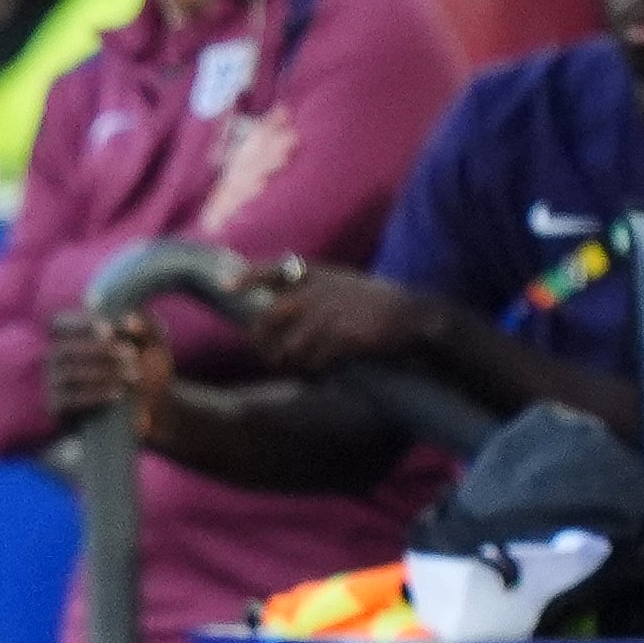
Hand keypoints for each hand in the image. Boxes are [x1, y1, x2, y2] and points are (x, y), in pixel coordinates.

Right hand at [43, 308, 171, 433]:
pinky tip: (119, 394)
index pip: (59, 324)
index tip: (110, 331)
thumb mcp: (152, 343)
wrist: (151, 409)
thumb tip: (128, 320)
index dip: (80, 325)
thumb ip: (145, 326)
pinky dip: (95, 395)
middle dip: (100, 351)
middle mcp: (56, 357)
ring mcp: (54, 383)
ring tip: (133, 376)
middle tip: (132, 356)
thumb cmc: (145, 367)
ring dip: (103, 373)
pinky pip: (69, 399)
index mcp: (71, 335)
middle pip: (65, 349)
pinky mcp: (57, 407)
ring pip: (69, 374)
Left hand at [239, 260, 444, 375]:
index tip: (227, 287)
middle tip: (270, 359)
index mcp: (317, 274)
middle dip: (262, 345)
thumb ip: (310, 289)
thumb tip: (272, 303)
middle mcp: (318, 290)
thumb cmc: (376, 305)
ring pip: (288, 348)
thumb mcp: (342, 284)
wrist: (416, 316)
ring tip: (301, 370)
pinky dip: (313, 371)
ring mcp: (329, 312)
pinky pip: (313, 361)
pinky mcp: (342, 335)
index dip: (248, 278)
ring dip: (290, 364)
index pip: (273, 269)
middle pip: (267, 319)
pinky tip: (322, 373)